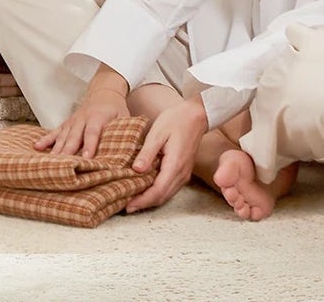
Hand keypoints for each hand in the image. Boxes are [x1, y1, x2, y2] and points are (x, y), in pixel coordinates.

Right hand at [35, 72, 129, 158]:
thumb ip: (125, 134)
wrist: (104, 90)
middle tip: (64, 165)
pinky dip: (46, 139)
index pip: (93, 133)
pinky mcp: (67, 123)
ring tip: (51, 162)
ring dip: (56, 149)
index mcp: (98, 117)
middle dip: (69, 151)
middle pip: (74, 136)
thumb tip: (132, 155)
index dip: (90, 146)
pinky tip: (37, 147)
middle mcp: (82, 119)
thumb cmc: (116, 109)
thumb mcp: (125, 118)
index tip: (86, 159)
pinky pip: (55, 131)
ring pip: (63, 135)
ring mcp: (73, 121)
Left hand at [123, 97, 207, 212]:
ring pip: (166, 194)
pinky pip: (170, 187)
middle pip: (162, 197)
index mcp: (175, 165)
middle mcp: (181, 174)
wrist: (196, 116)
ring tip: (133, 199)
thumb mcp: (158, 132)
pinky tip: (146, 188)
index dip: (142, 200)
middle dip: (144, 204)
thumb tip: (136, 170)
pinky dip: (157, 192)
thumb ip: (147, 152)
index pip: (157, 191)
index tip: (128, 205)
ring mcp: (184, 173)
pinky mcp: (183, 171)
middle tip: (126, 207)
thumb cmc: (176, 120)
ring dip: (150, 200)